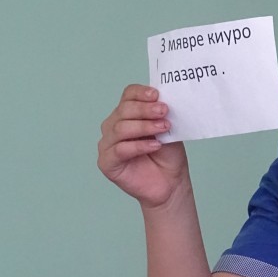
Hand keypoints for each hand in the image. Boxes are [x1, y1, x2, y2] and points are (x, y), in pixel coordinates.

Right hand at [97, 84, 188, 207]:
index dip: (140, 93)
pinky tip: (155, 145)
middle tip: (164, 111)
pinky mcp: (107, 163)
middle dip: (145, 109)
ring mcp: (108, 145)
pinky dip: (139, 146)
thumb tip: (162, 100)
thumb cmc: (167, 156)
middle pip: (123, 110)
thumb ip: (161, 116)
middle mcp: (113, 127)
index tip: (156, 94)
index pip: (128, 96)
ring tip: (163, 128)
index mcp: (127, 115)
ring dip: (144, 126)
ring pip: (120, 128)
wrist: (171, 183)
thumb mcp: (168, 130)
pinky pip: (119, 150)